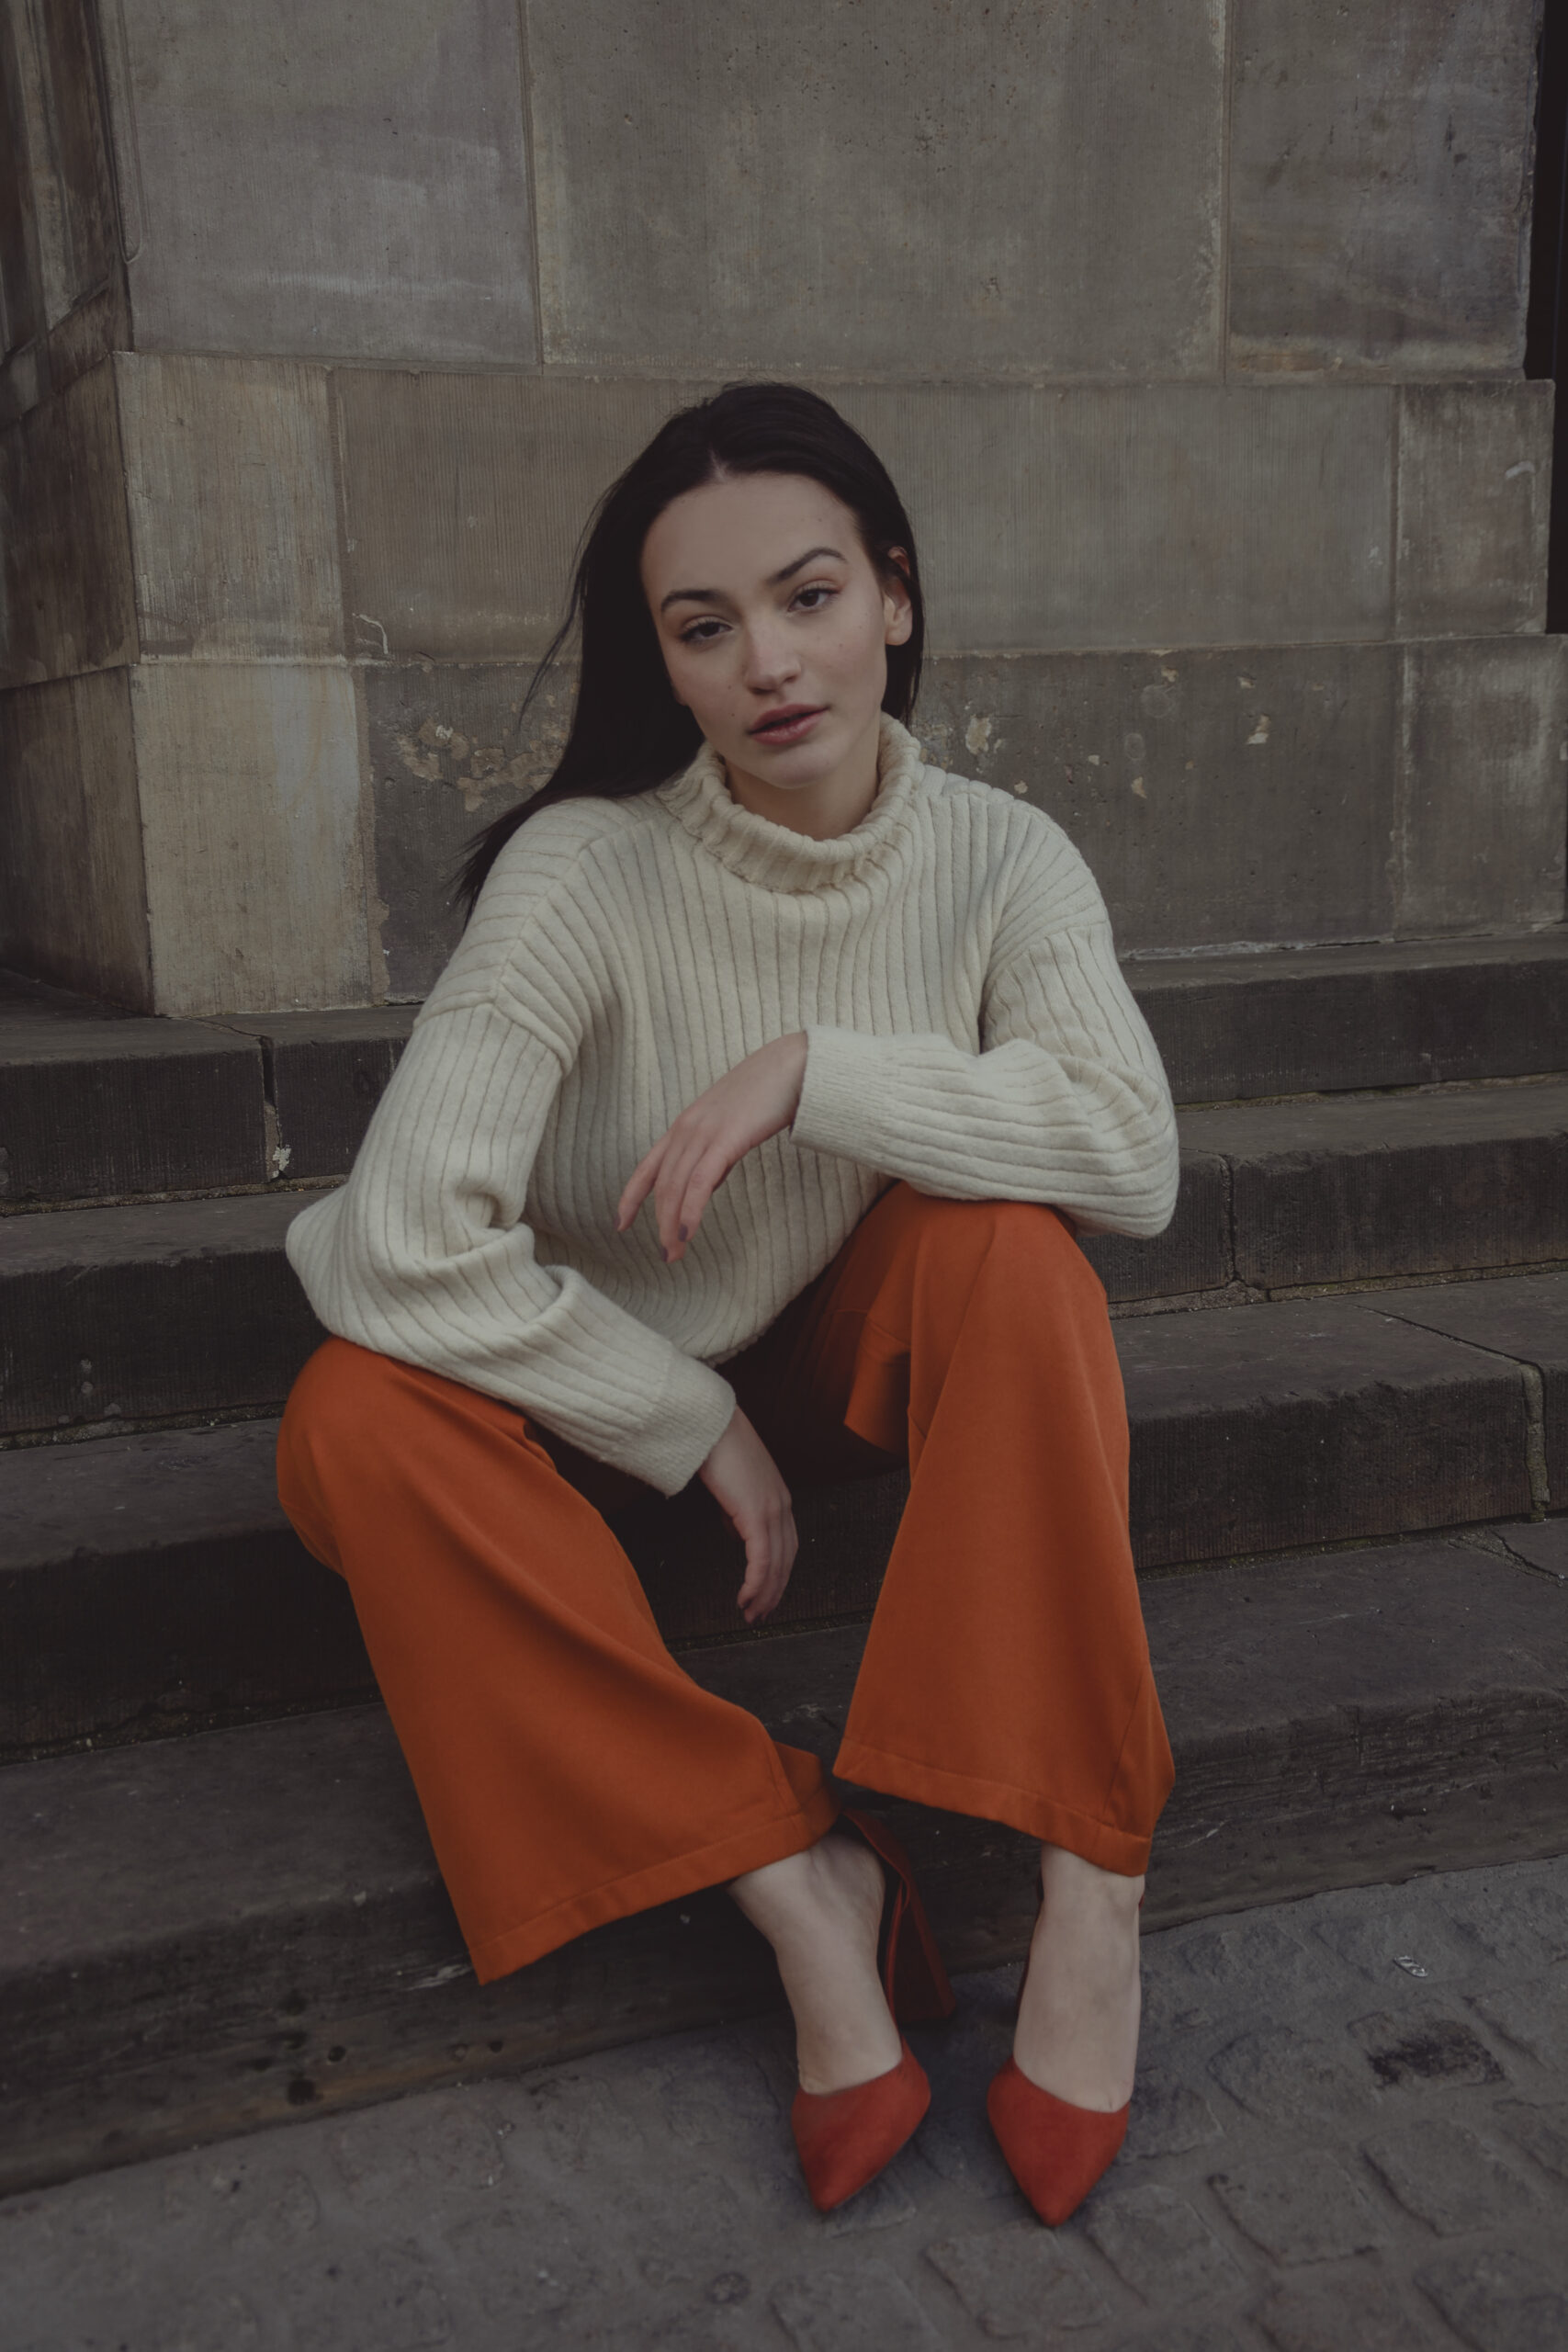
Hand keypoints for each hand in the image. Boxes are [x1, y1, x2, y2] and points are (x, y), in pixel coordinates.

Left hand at [616, 1032, 808, 1264]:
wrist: (793, 1066)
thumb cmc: (768, 1094)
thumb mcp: (732, 1126)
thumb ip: (716, 1154)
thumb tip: (707, 1185)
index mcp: (685, 1126)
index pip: (648, 1167)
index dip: (631, 1197)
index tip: (621, 1224)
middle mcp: (687, 1129)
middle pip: (662, 1184)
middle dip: (659, 1223)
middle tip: (666, 1256)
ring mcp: (703, 1132)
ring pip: (677, 1187)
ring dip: (672, 1225)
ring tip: (673, 1254)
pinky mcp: (725, 1138)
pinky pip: (700, 1182)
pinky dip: (690, 1210)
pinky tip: (686, 1233)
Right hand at [699, 1406, 797, 1623]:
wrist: (708, 1421)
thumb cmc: (714, 1445)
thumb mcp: (731, 1484)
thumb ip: (737, 1508)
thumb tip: (735, 1532)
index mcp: (778, 1497)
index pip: (787, 1545)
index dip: (779, 1573)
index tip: (768, 1594)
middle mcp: (782, 1505)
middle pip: (786, 1559)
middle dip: (775, 1591)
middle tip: (761, 1615)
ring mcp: (772, 1509)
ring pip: (776, 1564)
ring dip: (765, 1594)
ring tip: (751, 1614)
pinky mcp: (756, 1513)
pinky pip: (761, 1559)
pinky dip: (756, 1583)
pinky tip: (746, 1598)